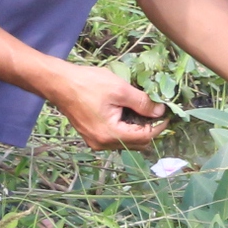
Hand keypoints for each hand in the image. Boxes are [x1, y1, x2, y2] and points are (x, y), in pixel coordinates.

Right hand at [43, 62, 165, 150]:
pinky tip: (130, 113)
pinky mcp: (91, 135)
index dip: (159, 126)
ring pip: (126, 141)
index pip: (144, 137)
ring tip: (145, 110)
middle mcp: (103, 144)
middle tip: (158, 111)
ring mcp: (95, 141)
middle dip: (150, 129)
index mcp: (110, 135)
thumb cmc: (88, 84)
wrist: (59, 83)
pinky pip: (115, 137)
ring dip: (138, 129)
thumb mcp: (120, 90)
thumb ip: (142, 103)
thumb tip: (160, 111)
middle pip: (136, 143)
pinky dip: (126, 128)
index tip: (168, 114)